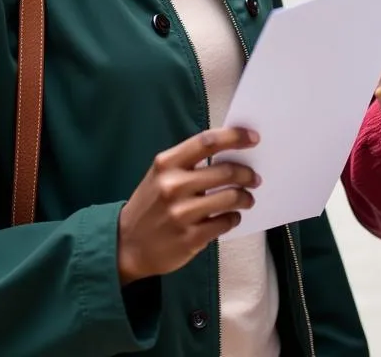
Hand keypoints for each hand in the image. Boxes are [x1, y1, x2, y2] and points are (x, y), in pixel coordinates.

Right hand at [117, 127, 260, 284]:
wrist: (125, 245)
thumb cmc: (151, 204)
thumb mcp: (161, 175)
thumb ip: (190, 162)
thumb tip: (232, 152)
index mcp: (166, 163)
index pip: (207, 141)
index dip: (235, 137)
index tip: (254, 137)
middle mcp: (173, 186)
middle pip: (225, 171)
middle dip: (247, 174)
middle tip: (254, 177)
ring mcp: (181, 214)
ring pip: (230, 197)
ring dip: (245, 197)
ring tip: (247, 199)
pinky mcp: (189, 238)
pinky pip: (225, 222)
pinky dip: (233, 218)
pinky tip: (231, 217)